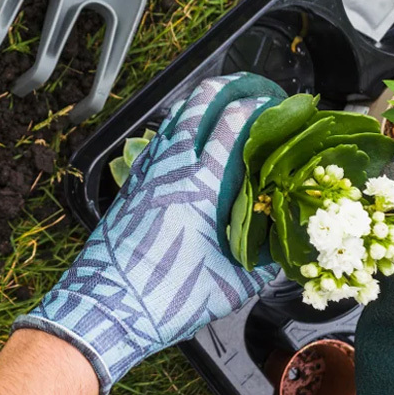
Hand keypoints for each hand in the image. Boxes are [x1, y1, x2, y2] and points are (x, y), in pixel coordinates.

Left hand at [14, 73, 286, 394]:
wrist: (106, 307)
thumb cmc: (168, 298)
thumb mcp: (232, 286)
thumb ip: (264, 263)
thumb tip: (287, 249)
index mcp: (201, 185)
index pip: (233, 123)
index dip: (258, 106)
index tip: (279, 105)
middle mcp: (171, 168)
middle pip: (198, 103)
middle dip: (227, 87)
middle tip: (250, 88)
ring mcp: (146, 173)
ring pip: (173, 119)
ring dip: (198, 105)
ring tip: (221, 104)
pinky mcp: (130, 185)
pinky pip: (156, 143)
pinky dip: (175, 130)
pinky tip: (185, 142)